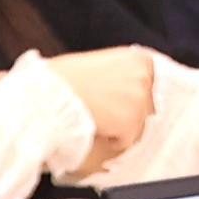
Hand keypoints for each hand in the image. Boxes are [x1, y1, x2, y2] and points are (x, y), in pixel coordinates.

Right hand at [44, 45, 159, 172]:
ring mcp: (140, 100)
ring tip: (95, 116)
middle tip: (102, 109)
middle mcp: (145, 77)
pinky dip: (112, 139)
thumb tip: (125, 88)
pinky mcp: (132, 122)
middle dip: (126, 111)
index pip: (149, 83)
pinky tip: (96, 126)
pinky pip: (127, 139)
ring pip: (137, 123)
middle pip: (146, 104)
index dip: (130, 95)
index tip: (117, 99)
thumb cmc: (62, 79)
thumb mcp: (98, 63)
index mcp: (139, 58)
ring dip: (119, 125)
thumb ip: (119, 73)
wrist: (49, 95)